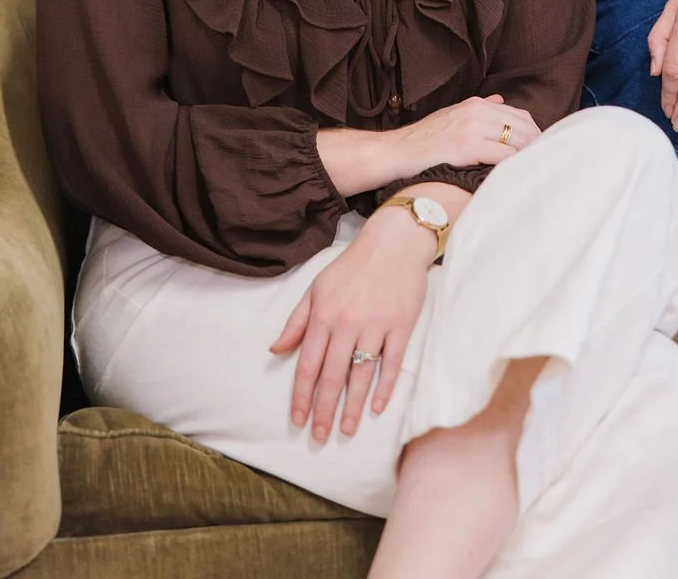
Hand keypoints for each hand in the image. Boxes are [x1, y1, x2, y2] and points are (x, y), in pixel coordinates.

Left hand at [269, 212, 429, 442]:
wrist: (394, 242)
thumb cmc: (352, 266)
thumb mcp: (316, 288)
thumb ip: (297, 321)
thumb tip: (276, 351)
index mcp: (324, 314)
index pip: (308, 364)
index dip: (302, 396)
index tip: (298, 421)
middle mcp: (347, 322)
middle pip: (333, 376)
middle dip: (324, 410)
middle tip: (320, 437)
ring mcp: (376, 324)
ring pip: (361, 374)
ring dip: (353, 407)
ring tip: (346, 430)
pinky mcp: (401, 325)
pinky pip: (392, 362)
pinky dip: (385, 387)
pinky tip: (378, 408)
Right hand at [397, 93, 539, 169]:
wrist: (396, 152)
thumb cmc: (424, 140)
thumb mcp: (452, 116)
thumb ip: (478, 109)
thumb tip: (500, 101)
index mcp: (476, 104)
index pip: (520, 116)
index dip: (534, 134)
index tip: (538, 151)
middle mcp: (477, 111)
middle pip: (524, 127)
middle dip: (536, 146)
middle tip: (540, 164)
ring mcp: (472, 128)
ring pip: (517, 141)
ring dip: (527, 157)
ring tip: (531, 171)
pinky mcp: (466, 146)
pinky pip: (503, 156)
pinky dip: (513, 166)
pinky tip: (514, 175)